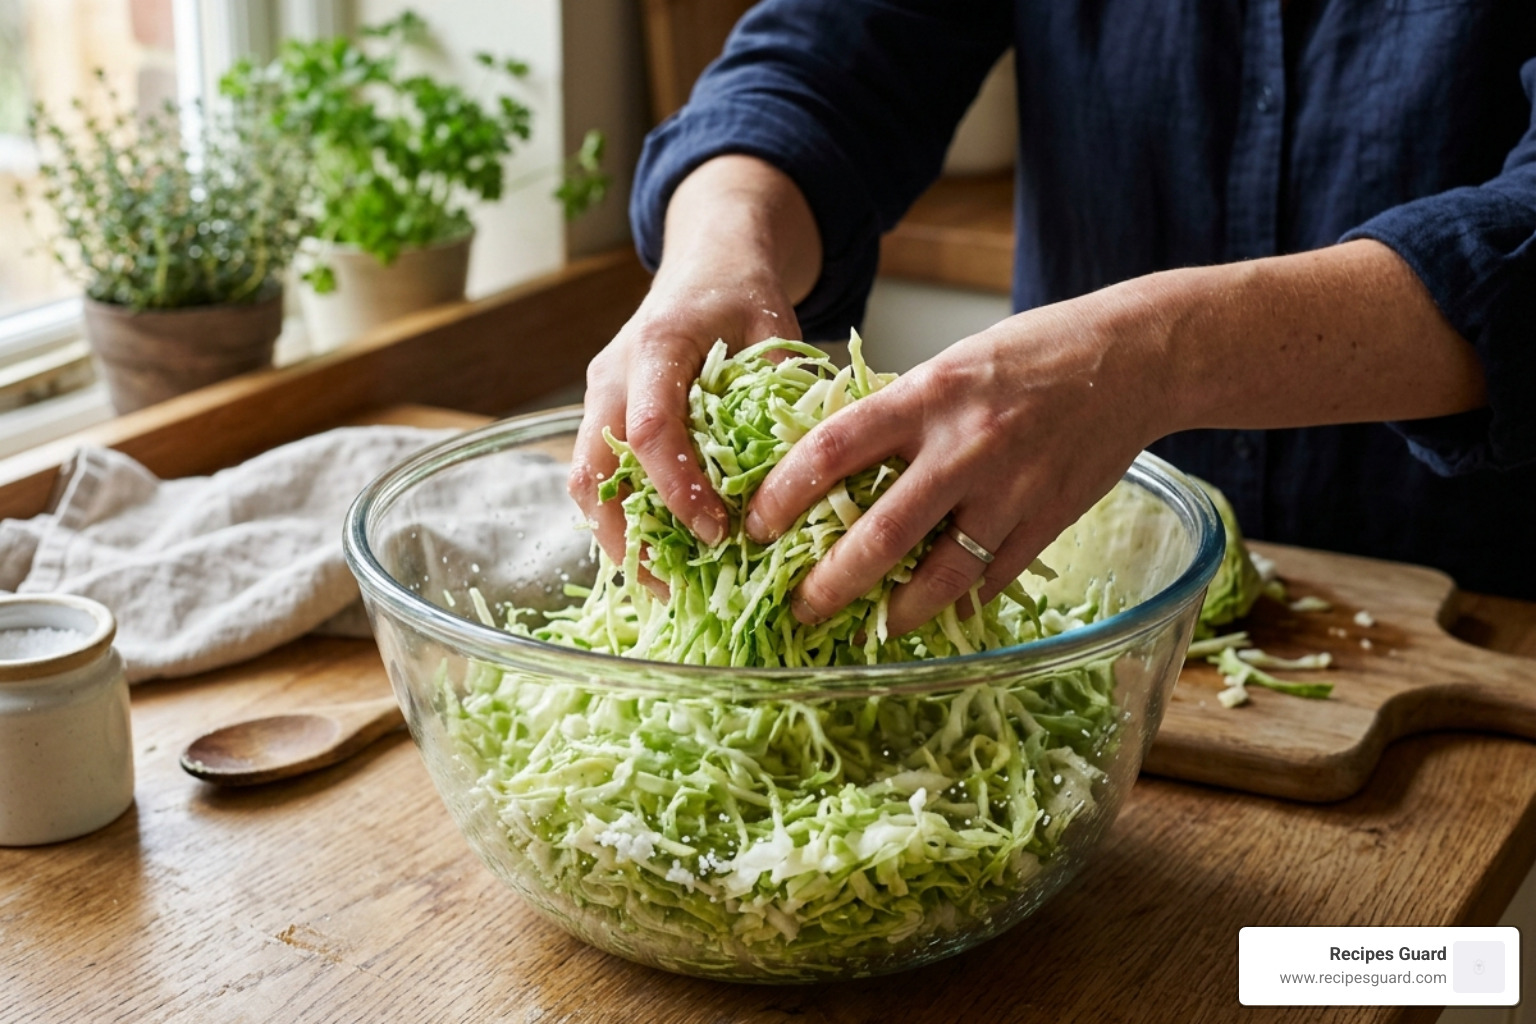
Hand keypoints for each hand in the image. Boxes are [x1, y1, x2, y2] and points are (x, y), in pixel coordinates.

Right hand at [569, 268, 799, 567]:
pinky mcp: (604, 415)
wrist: (706, 259)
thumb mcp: (776, 324)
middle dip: (628, 537)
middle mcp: (612, 375)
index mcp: (656, 347)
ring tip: (666, 587)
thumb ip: (787, 385)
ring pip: (586, 482)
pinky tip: (661, 555)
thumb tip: (810, 461)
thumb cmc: (741, 290)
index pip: (651, 431)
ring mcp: (599, 396)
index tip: (717, 533)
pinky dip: (624, 519)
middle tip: (674, 589)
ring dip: (618, 538)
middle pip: (593, 471)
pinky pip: (600, 477)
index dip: (678, 490)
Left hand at [744, 291, 1168, 636]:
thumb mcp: (948, 367)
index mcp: (927, 395)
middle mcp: (966, 446)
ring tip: (870, 627)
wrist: (1132, 358)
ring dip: (896, 613)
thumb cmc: (1030, 354)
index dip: (784, 494)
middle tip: (800, 607)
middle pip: (881, 534)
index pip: (833, 449)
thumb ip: (898, 416)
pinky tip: (935, 610)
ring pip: (941, 576)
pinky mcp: (1048, 520)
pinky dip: (958, 600)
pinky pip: (992, 578)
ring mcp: (1011, 490)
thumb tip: (835, 470)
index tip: (756, 526)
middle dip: (830, 583)